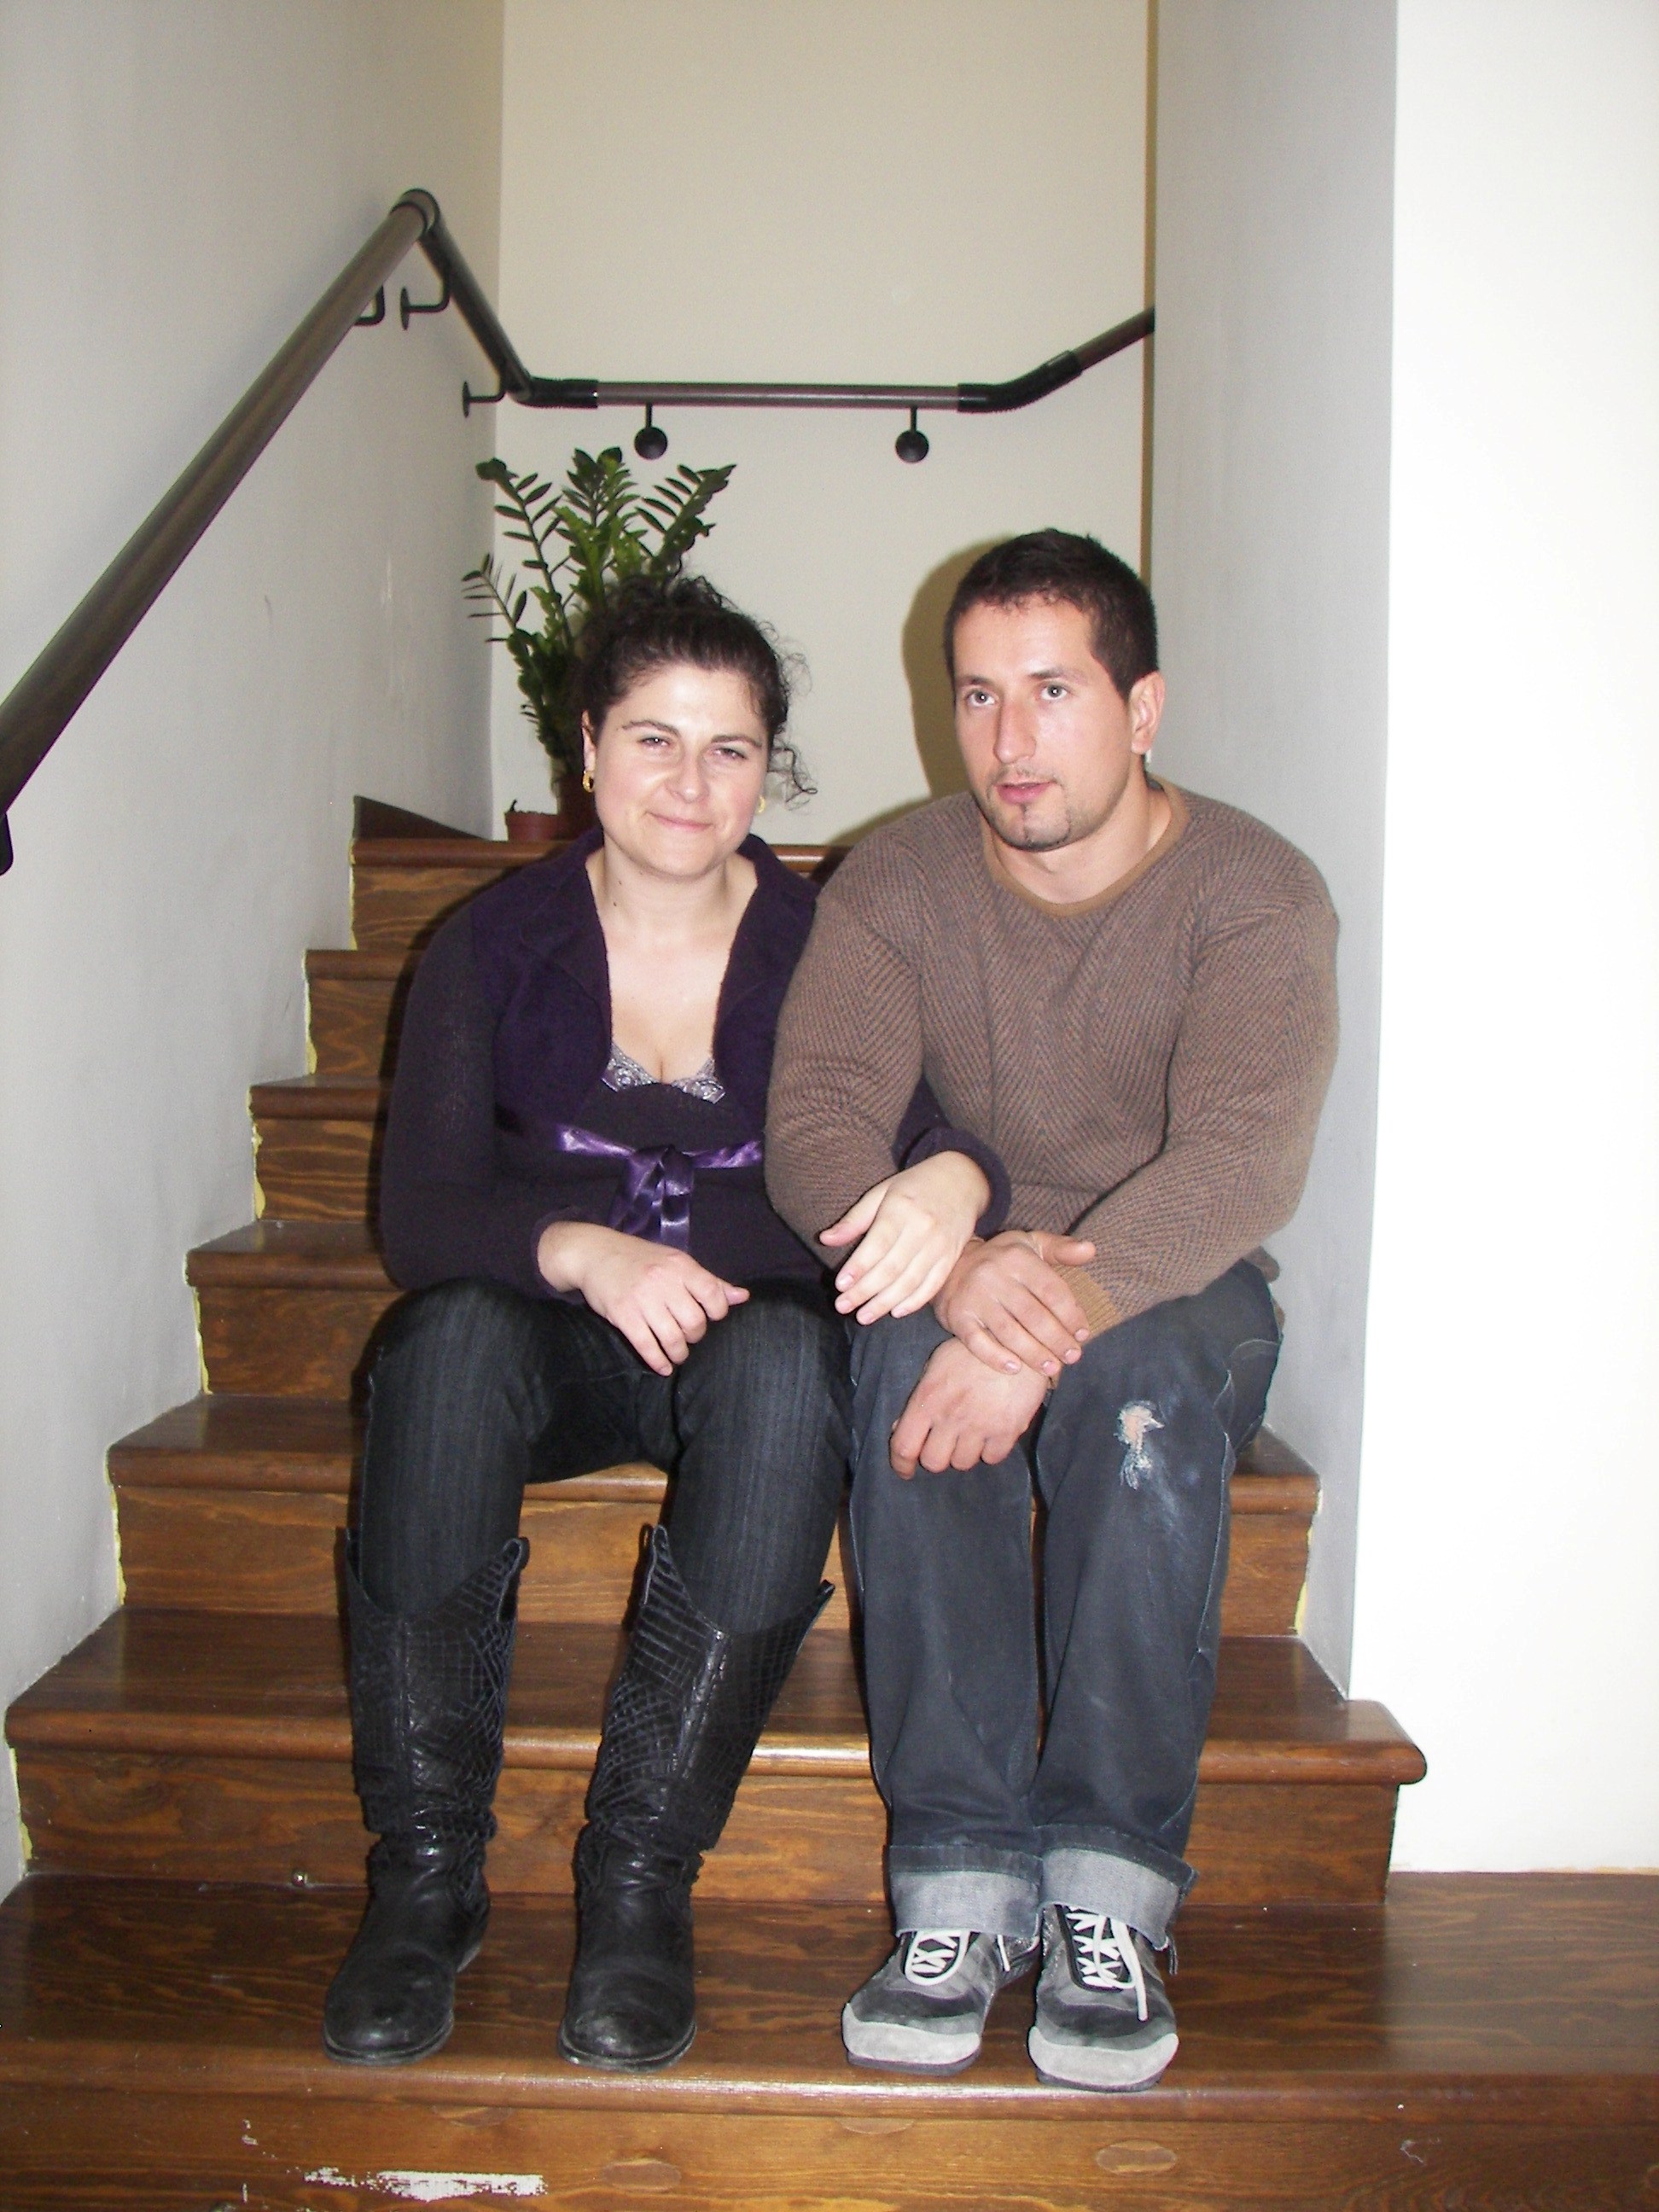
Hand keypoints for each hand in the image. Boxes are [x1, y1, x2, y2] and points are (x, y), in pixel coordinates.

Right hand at [537, 1221, 747, 1376]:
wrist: (595, 1253)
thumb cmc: (641, 1259)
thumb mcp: (676, 1262)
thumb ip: (709, 1281)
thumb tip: (743, 1297)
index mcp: (680, 1266)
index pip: (712, 1293)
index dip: (717, 1312)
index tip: (710, 1317)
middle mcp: (663, 1281)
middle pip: (694, 1321)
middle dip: (696, 1335)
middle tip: (689, 1336)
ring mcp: (642, 1299)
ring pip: (672, 1337)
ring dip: (679, 1353)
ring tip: (678, 1354)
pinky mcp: (623, 1315)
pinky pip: (646, 1346)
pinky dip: (657, 1361)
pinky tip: (663, 1367)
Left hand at [817, 1152, 991, 1324]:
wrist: (962, 1180)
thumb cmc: (915, 1185)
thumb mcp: (882, 1192)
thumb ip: (855, 1219)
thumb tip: (825, 1239)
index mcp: (901, 1210)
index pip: (877, 1244)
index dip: (858, 1267)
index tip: (839, 1285)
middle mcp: (922, 1229)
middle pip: (891, 1268)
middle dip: (865, 1291)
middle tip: (843, 1306)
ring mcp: (940, 1245)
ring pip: (910, 1281)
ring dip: (885, 1303)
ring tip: (864, 1316)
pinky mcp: (951, 1257)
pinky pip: (933, 1285)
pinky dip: (915, 1301)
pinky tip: (896, 1311)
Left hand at [889, 1339, 1049, 1476]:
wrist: (1016, 1340)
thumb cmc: (972, 1351)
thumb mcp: (937, 1365)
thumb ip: (920, 1399)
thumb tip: (901, 1428)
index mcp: (928, 1398)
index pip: (904, 1446)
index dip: (901, 1465)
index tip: (905, 1470)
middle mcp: (951, 1416)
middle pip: (933, 1462)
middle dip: (936, 1457)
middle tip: (944, 1446)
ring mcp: (980, 1425)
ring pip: (962, 1463)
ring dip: (963, 1454)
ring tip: (969, 1436)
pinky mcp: (1007, 1430)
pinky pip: (992, 1459)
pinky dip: (990, 1451)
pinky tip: (991, 1434)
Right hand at [934, 1229, 1097, 1378]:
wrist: (949, 1265)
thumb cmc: (1001, 1259)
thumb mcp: (1030, 1245)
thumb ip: (1061, 1249)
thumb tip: (1091, 1250)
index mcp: (1017, 1258)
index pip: (1051, 1291)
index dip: (1071, 1315)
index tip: (1082, 1335)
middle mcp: (994, 1276)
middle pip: (1033, 1315)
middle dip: (1056, 1340)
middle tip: (1072, 1357)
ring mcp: (974, 1298)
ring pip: (1009, 1332)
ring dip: (1033, 1354)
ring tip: (1051, 1367)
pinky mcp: (957, 1317)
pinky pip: (977, 1342)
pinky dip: (996, 1358)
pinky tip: (1015, 1369)